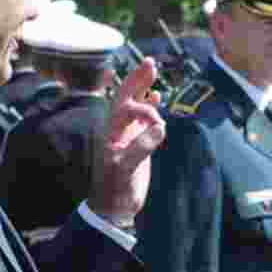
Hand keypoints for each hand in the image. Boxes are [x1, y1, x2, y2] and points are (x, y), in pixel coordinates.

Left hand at [87, 59, 165, 222]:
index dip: (141, 104)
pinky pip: (143, 118)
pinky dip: (149, 106)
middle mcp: (118, 129)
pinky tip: (156, 96)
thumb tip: (160, 128)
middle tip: (151, 63)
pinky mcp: (137, 142)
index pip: (124, 106)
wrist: (114, 208)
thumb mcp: (125, 170)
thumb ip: (140, 148)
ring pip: (135, 104)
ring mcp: (128, 135)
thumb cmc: (116, 190)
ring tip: (153, 70)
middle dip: (138, 80)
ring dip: (143, 88)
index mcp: (111, 132)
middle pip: (127, 98)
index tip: (158, 121)